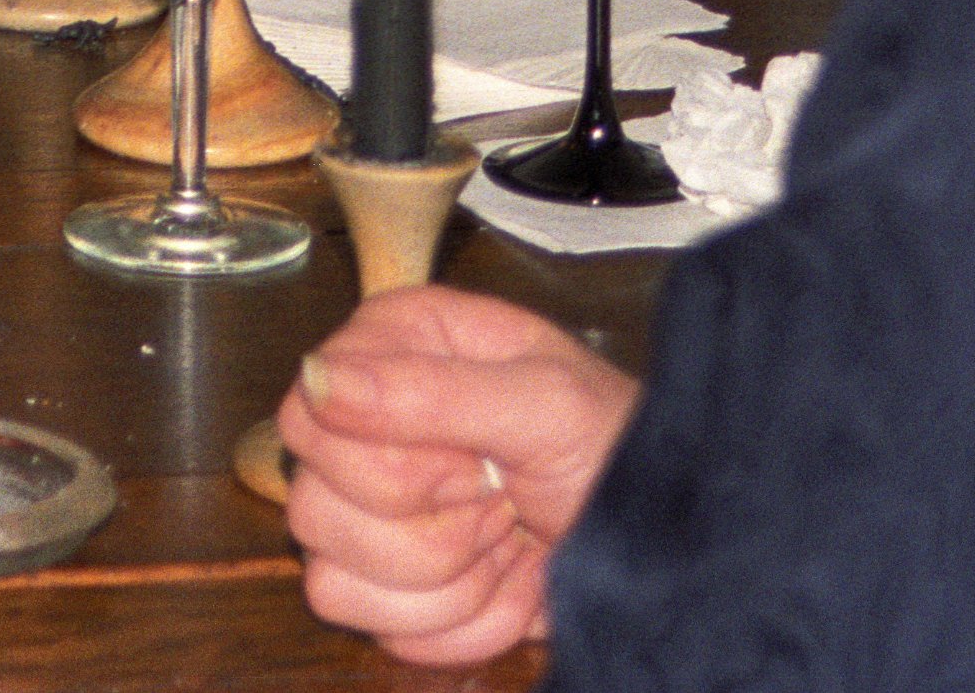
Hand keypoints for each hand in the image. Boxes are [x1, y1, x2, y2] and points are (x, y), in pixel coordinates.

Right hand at [276, 285, 640, 667]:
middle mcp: (364, 424)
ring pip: (330, 576)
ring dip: (448, 583)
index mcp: (392, 349)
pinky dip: (455, 624)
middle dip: (432, 529)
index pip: (309, 418)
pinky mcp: (385, 582)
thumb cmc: (616, 448)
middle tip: (503, 501)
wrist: (665, 536)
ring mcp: (368, 511)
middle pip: (313, 506)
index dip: (386, 460)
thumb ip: (433, 390)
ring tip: (509, 542)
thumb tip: (318, 378)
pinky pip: (369, 625)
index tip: (472, 463)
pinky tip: (505, 584)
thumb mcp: (547, 405)